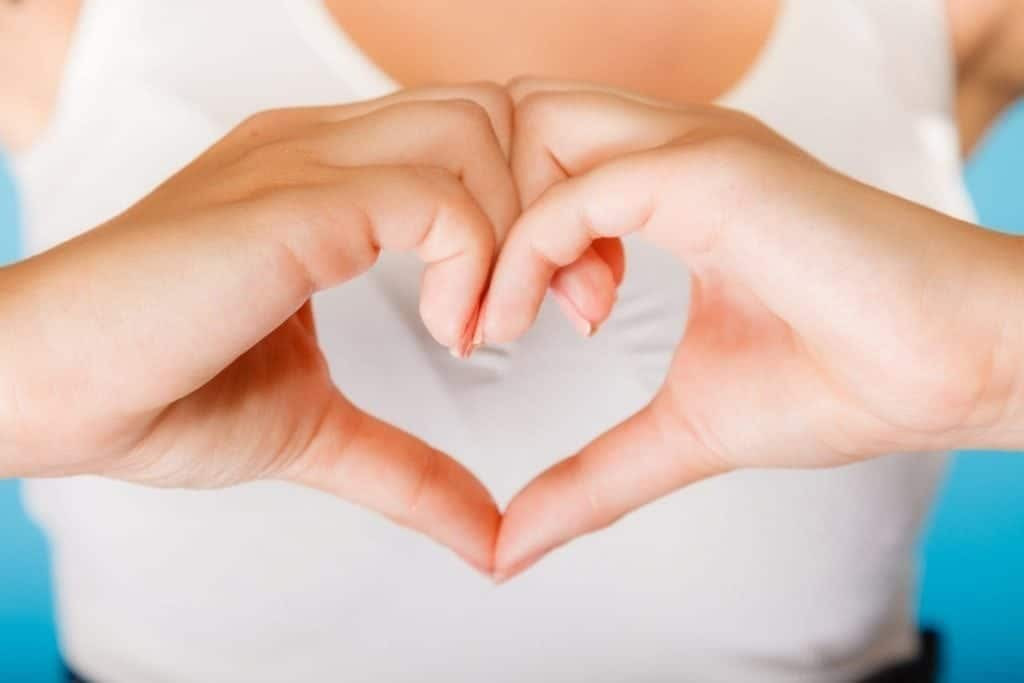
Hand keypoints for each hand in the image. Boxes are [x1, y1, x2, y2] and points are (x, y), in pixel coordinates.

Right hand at [0, 84, 522, 571]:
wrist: (49, 388)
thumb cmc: (159, 391)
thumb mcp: (317, 428)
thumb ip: (408, 469)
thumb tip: (486, 535)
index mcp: (326, 173)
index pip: (476, 132)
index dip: (534, 209)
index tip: (549, 304)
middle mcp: (321, 144)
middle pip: (496, 112)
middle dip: (553, 206)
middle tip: (555, 310)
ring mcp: (305, 160)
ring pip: (480, 133)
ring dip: (516, 235)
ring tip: (482, 328)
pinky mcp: (292, 202)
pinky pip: (437, 196)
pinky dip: (473, 264)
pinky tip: (449, 331)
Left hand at [482, 79, 1023, 578]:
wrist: (951, 372)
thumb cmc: (840, 380)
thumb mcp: (681, 429)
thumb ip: (591, 474)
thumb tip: (513, 546)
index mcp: (669, 184)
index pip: (534, 151)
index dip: (487, 229)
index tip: (488, 326)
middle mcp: (674, 148)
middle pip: (514, 117)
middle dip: (470, 207)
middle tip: (482, 313)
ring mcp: (692, 150)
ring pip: (528, 125)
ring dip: (490, 225)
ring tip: (507, 323)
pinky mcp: (712, 173)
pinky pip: (573, 192)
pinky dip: (522, 257)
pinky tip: (517, 325)